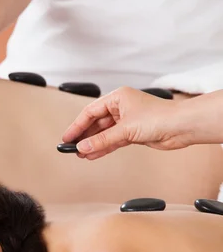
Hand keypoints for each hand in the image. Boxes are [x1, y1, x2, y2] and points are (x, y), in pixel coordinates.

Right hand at [62, 87, 189, 159]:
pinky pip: (113, 140)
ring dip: (93, 144)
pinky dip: (103, 147)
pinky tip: (93, 154)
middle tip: (72, 147)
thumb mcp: (125, 129)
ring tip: (80, 153)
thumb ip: (102, 139)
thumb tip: (83, 146)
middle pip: (96, 123)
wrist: (183, 127)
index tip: (68, 137)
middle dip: (84, 136)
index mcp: (118, 97)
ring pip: (104, 133)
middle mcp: (121, 107)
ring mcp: (127, 121)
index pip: (90, 112)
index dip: (77, 125)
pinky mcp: (133, 133)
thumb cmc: (161, 117)